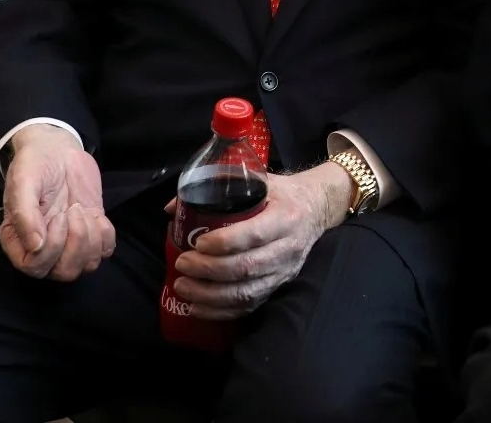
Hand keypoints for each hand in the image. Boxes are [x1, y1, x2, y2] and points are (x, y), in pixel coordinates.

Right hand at [0, 124, 114, 281]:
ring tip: (81, 209)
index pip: (34, 268)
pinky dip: (105, 235)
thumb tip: (36, 246)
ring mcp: (68, 242)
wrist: (57, 150)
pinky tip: (96, 214)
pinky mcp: (90, 232)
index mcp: (19, 240)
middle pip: (64, 272)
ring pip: (86, 265)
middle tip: (72, 211)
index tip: (57, 216)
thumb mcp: (23, 182)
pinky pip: (105, 251)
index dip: (52, 248)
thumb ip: (24, 213)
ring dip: (90, 238)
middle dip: (75, 243)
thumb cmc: (35, 165)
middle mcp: (43, 248)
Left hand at [170, 162, 352, 319]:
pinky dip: (221, 311)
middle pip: (247, 267)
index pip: (254, 234)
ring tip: (183, 287)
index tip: (197, 242)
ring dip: (210, 294)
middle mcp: (288, 248)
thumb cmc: (282, 194)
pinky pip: (249, 305)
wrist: (318, 209)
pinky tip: (197, 307)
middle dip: (209, 270)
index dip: (224, 242)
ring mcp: (284, 271)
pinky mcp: (278, 286)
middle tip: (182, 264)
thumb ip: (218, 188)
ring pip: (247, 292)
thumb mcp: (258, 181)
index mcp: (286, 217)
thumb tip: (172, 208)